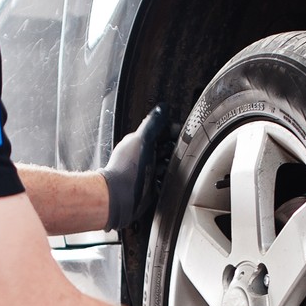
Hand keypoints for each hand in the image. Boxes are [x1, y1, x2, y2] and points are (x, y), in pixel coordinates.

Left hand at [100, 106, 170, 230]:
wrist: (120, 197)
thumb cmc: (127, 169)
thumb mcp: (142, 139)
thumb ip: (153, 123)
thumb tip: (162, 108)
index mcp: (138, 143)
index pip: (159, 132)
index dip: (171, 131)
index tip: (181, 132)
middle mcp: (142, 158)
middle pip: (164, 149)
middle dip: (175, 148)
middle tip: (185, 148)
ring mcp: (146, 173)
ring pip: (166, 165)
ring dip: (174, 165)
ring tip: (181, 163)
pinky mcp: (151, 189)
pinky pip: (165, 182)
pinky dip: (170, 180)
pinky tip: (174, 179)